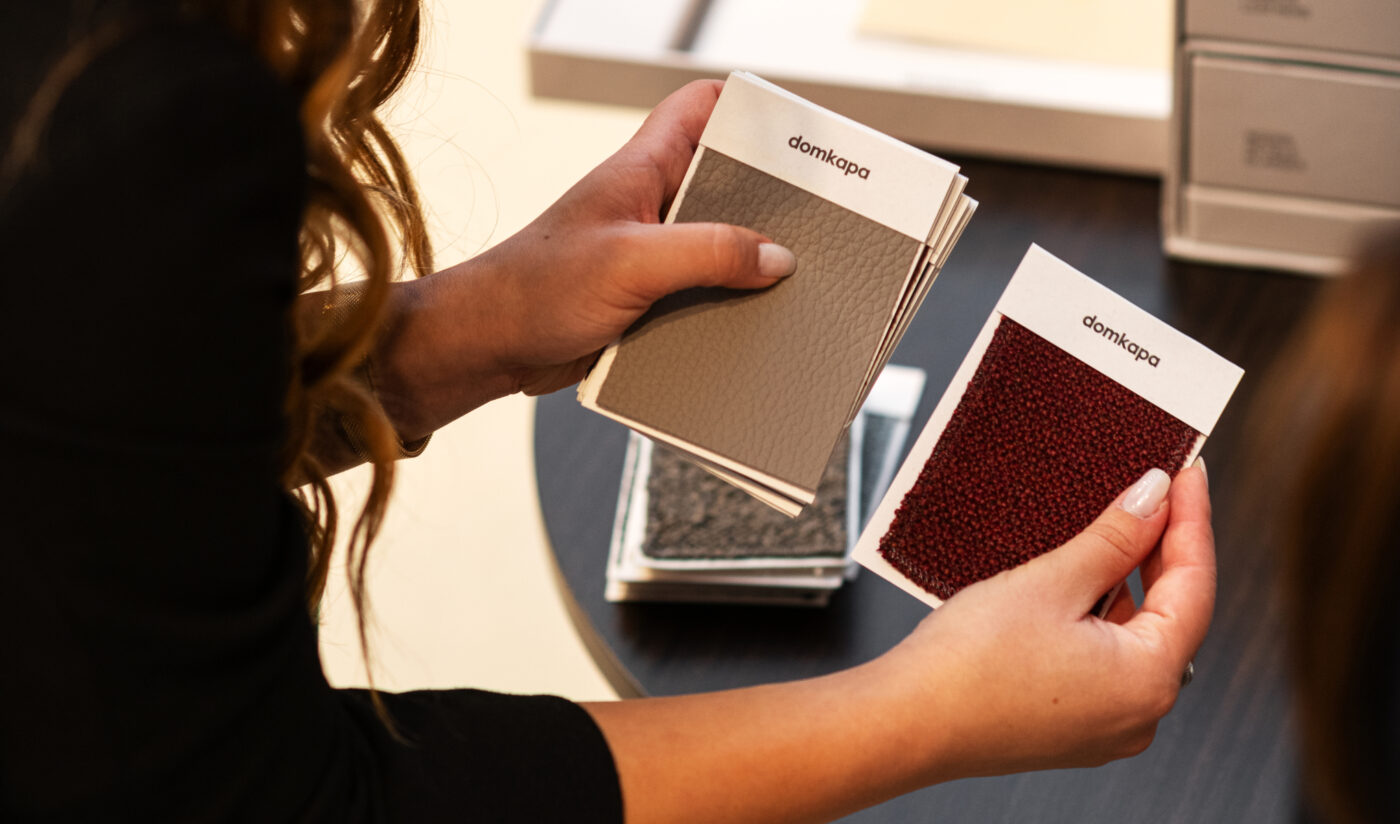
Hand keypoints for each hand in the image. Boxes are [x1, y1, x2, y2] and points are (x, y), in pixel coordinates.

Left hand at [457, 79, 794, 394]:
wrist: (487, 347)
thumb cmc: (532, 290)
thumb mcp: (631, 263)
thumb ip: (707, 254)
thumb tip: (774, 257)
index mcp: (640, 171)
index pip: (699, 109)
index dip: (746, 109)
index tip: (792, 134)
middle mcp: (648, 206)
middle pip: (724, 185)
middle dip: (766, 204)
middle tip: (810, 221)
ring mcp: (648, 254)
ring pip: (716, 247)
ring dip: (746, 269)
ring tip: (788, 283)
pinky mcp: (645, 299)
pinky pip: (699, 295)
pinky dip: (724, 308)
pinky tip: (748, 326)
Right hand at [876, 462, 1214, 780]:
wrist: (907, 722)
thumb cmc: (966, 667)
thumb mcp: (1049, 583)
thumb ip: (1113, 538)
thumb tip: (1153, 500)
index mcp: (1148, 680)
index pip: (1195, 585)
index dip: (1191, 520)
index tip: (1185, 474)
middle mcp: (1140, 714)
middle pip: (1173, 614)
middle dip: (1160, 552)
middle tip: (1152, 492)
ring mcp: (1107, 727)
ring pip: (1135, 638)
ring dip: (1126, 584)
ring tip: (1109, 530)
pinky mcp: (1074, 728)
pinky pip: (1106, 662)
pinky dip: (1100, 618)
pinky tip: (1078, 583)